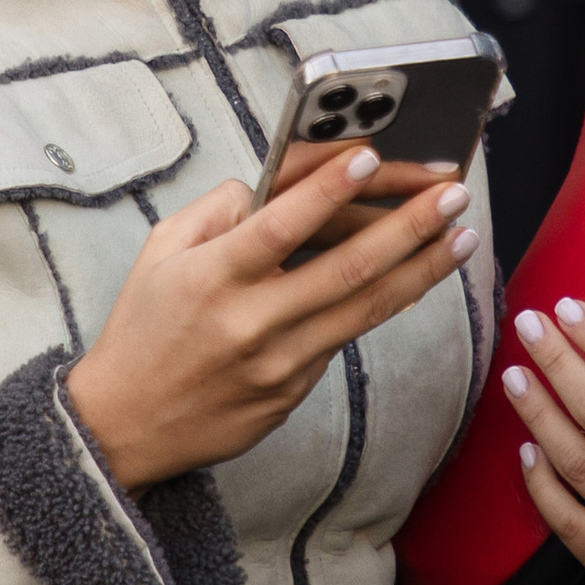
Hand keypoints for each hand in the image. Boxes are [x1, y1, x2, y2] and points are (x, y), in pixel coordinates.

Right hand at [65, 146, 480, 491]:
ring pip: (364, 309)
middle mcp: (251, 321)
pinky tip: (413, 276)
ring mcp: (278, 363)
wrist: (125, 426)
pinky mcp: (294, 391)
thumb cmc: (142, 330)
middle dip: (408, 226)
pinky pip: (342, 338)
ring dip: (421, 268)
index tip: (371, 157)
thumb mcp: (159, 252)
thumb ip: (216, 211)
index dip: (328, 190)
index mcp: (212, 278)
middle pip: (346, 269)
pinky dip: (381, 303)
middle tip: (451, 195)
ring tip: (459, 236)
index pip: (280, 226)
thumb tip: (273, 184)